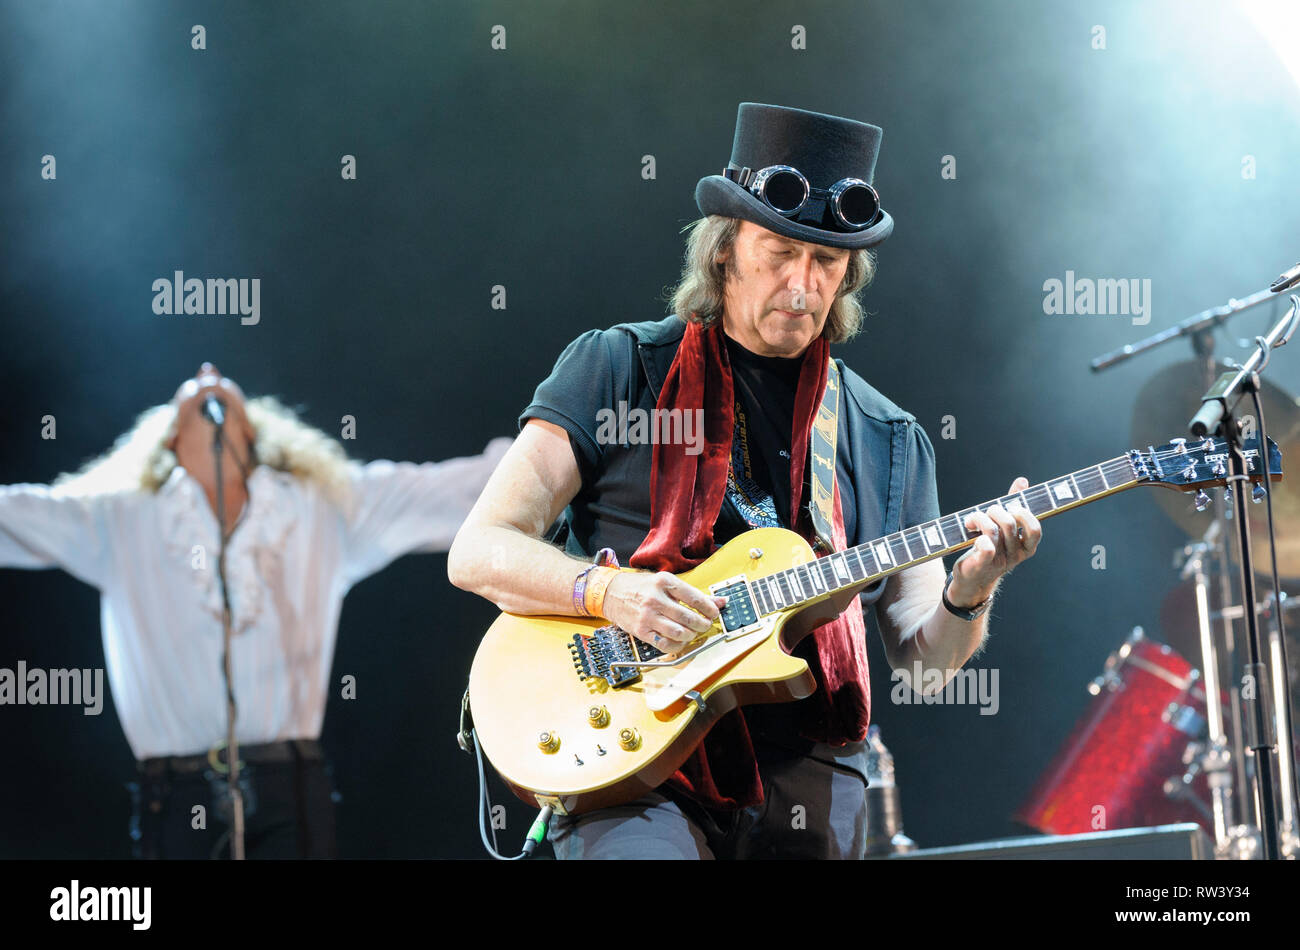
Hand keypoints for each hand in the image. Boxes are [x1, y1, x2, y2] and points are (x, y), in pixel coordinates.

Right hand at [601, 571, 726, 653]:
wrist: (611, 592)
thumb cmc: (640, 586)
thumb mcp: (665, 582)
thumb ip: (692, 593)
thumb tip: (719, 601)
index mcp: (665, 582)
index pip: (695, 598)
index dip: (709, 608)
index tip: (714, 613)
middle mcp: (656, 599)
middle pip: (689, 617)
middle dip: (703, 624)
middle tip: (705, 624)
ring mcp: (648, 616)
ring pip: (679, 633)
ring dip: (692, 636)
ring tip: (693, 632)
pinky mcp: (641, 631)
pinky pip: (665, 644)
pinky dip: (677, 646)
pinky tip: (680, 641)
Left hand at [949, 476, 1041, 606]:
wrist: (972, 578)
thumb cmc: (990, 548)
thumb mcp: (1004, 528)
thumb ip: (1015, 505)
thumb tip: (1023, 482)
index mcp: (1026, 547)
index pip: (1035, 529)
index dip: (1024, 514)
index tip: (1011, 507)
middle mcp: (1016, 555)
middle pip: (1009, 523)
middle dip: (994, 510)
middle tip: (985, 513)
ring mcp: (999, 562)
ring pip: (993, 530)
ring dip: (979, 518)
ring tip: (971, 521)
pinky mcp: (982, 565)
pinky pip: (986, 547)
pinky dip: (978, 536)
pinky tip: (972, 534)